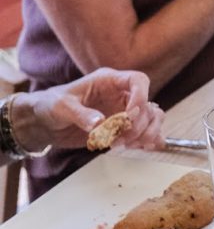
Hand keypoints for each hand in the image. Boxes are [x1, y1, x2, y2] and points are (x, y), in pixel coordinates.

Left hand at [10, 69, 164, 152]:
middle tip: (122, 138)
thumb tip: (100, 124)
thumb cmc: (51, 106)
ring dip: (145, 133)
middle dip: (139, 124)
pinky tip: (140, 147)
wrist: (45, 122)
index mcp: (108, 81)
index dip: (141, 96)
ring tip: (126, 144)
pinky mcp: (123, 127)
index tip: (129, 116)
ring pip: (152, 117)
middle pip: (147, 104)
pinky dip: (148, 140)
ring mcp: (123, 111)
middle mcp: (121, 94)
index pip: (137, 80)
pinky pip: (147, 131)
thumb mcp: (62, 107)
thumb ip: (82, 114)